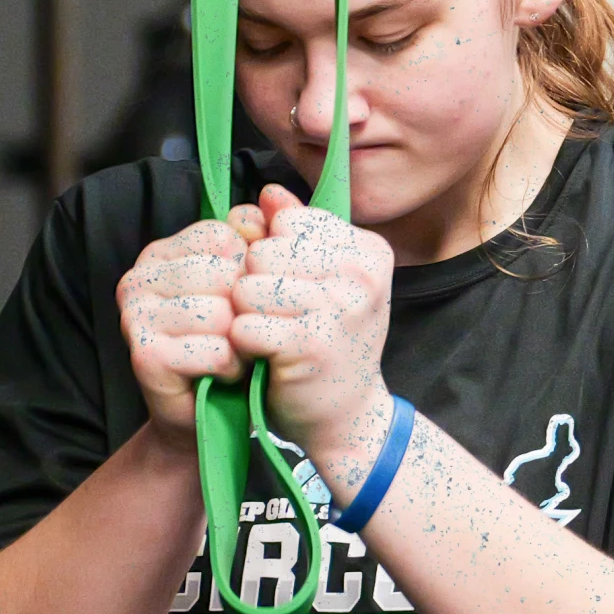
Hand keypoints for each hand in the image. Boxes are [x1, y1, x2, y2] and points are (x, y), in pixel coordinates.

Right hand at [115, 205, 267, 448]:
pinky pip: (215, 350)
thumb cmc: (230, 344)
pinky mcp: (143, 354)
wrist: (206, 415)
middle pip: (225, 275)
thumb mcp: (247, 285)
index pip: (226, 237)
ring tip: (233, 355)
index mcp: (163, 251)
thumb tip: (273, 197)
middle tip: (238, 336)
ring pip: (222, 313)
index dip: (250, 274)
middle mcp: (139, 276)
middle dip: (246, 310)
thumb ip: (258, 238)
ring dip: (242, 341)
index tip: (243, 302)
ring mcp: (134, 315)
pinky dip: (232, 367)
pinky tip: (223, 375)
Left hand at [230, 185, 394, 462]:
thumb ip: (294, 234)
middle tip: (279, 319)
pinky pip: (245, 324)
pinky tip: (264, 358)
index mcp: (369, 250)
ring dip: (247, 315)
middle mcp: (362, 274)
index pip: (289, 221)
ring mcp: (340, 307)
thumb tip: (267, 193)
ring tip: (272, 337)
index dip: (274, 254)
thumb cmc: (329, 346)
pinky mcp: (311, 343)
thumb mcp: (323, 283)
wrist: (349, 419)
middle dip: (255, 284)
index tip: (295, 289)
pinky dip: (244, 344)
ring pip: (249, 285)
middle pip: (264, 250)